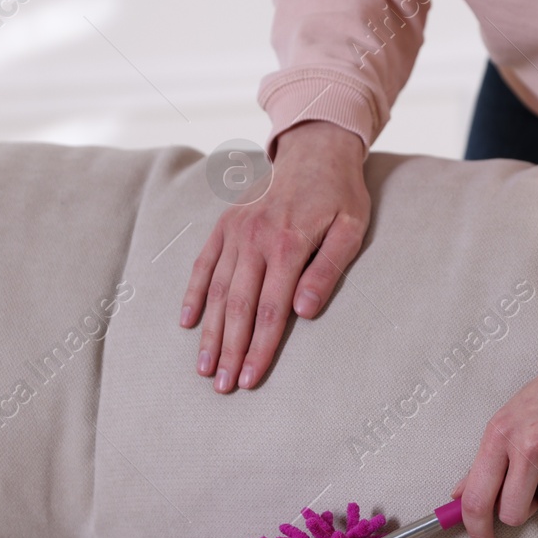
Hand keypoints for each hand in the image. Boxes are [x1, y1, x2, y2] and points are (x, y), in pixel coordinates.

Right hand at [182, 121, 368, 391]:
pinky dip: (193, 294)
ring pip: (216, 290)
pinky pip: (203, 264)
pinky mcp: (224, 226)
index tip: (250, 379)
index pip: (271, 310)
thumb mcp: (351, 229)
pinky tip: (187, 323)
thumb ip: (327, 270)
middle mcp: (255, 239)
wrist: (315, 151)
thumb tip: (305, 312)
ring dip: (209, 332)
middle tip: (222, 387)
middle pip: (238, 306)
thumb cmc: (340, 196)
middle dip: (229, 350)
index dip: (259, 348)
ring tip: (204, 368)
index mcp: (288, 244)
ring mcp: (236, 232)